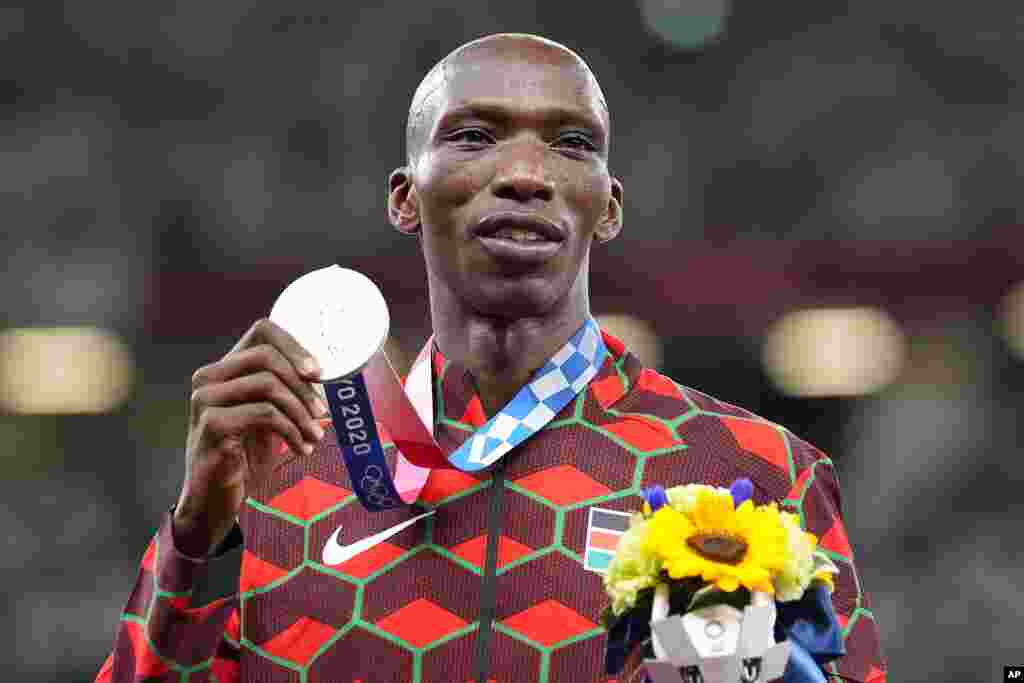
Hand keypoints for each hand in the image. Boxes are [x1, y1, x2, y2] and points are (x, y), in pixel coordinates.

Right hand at [173, 318, 328, 555]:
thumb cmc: (244, 457)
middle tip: (323, 411)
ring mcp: (205, 400)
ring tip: (315, 436)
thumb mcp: (269, 419)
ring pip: (268, 385)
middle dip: (303, 383)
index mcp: (224, 369)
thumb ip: (287, 393)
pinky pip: (265, 414)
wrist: (215, 501)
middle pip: (267, 356)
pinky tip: (300, 449)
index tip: (318, 372)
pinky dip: (291, 431)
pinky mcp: (211, 425)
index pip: (262, 331)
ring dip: (301, 412)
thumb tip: (326, 376)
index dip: (295, 344)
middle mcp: (208, 378)